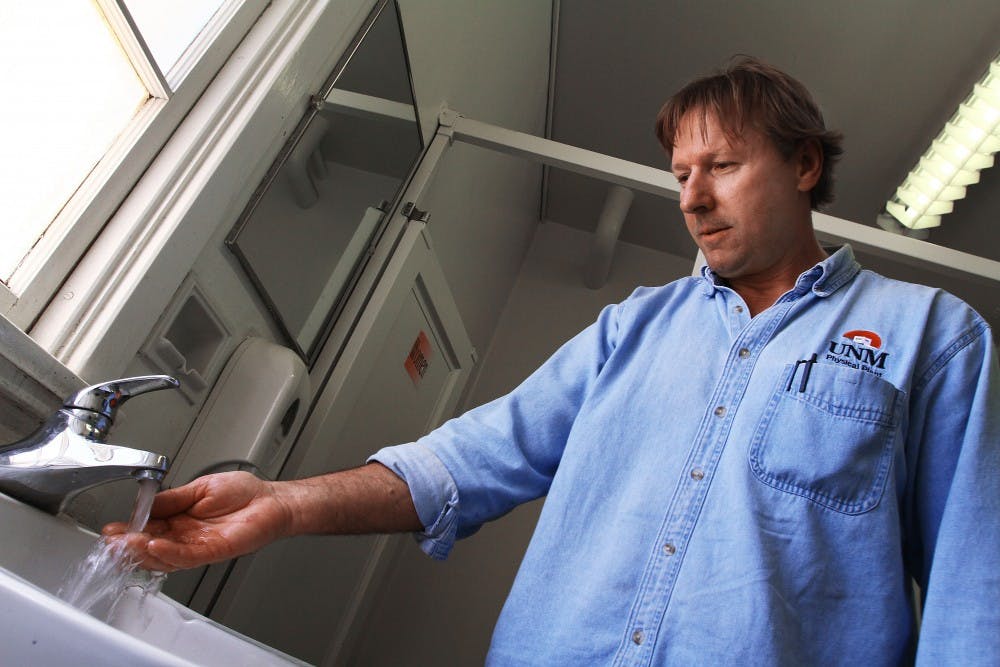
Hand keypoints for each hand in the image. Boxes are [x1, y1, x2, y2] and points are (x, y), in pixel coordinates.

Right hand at [102, 471, 290, 571]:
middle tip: (112, 543)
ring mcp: (200, 546)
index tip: (111, 530)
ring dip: (144, 551)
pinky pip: (188, 556)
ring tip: (128, 544)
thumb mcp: (200, 488)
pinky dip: (170, 553)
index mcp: (181, 520)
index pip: (148, 530)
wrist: (272, 500)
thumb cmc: (244, 494)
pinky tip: (155, 546)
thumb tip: (146, 502)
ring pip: (165, 556)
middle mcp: (187, 537)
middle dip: (129, 546)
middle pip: (152, 547)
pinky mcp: (215, 551)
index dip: (129, 531)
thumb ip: (173, 498)